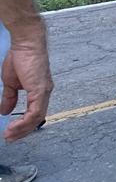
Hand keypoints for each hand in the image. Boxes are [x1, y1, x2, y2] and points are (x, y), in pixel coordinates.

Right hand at [1, 19, 52, 142]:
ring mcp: (44, 91)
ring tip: (9, 135)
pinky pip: (36, 110)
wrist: (26, 43)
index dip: (23, 125)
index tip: (11, 133)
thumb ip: (9, 98)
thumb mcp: (11, 83)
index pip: (34, 113)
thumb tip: (5, 111)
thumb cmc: (21, 57)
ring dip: (23, 129)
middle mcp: (45, 92)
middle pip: (37, 118)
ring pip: (37, 117)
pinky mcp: (41, 89)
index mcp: (39, 91)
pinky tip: (15, 126)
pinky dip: (26, 121)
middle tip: (9, 138)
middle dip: (23, 131)